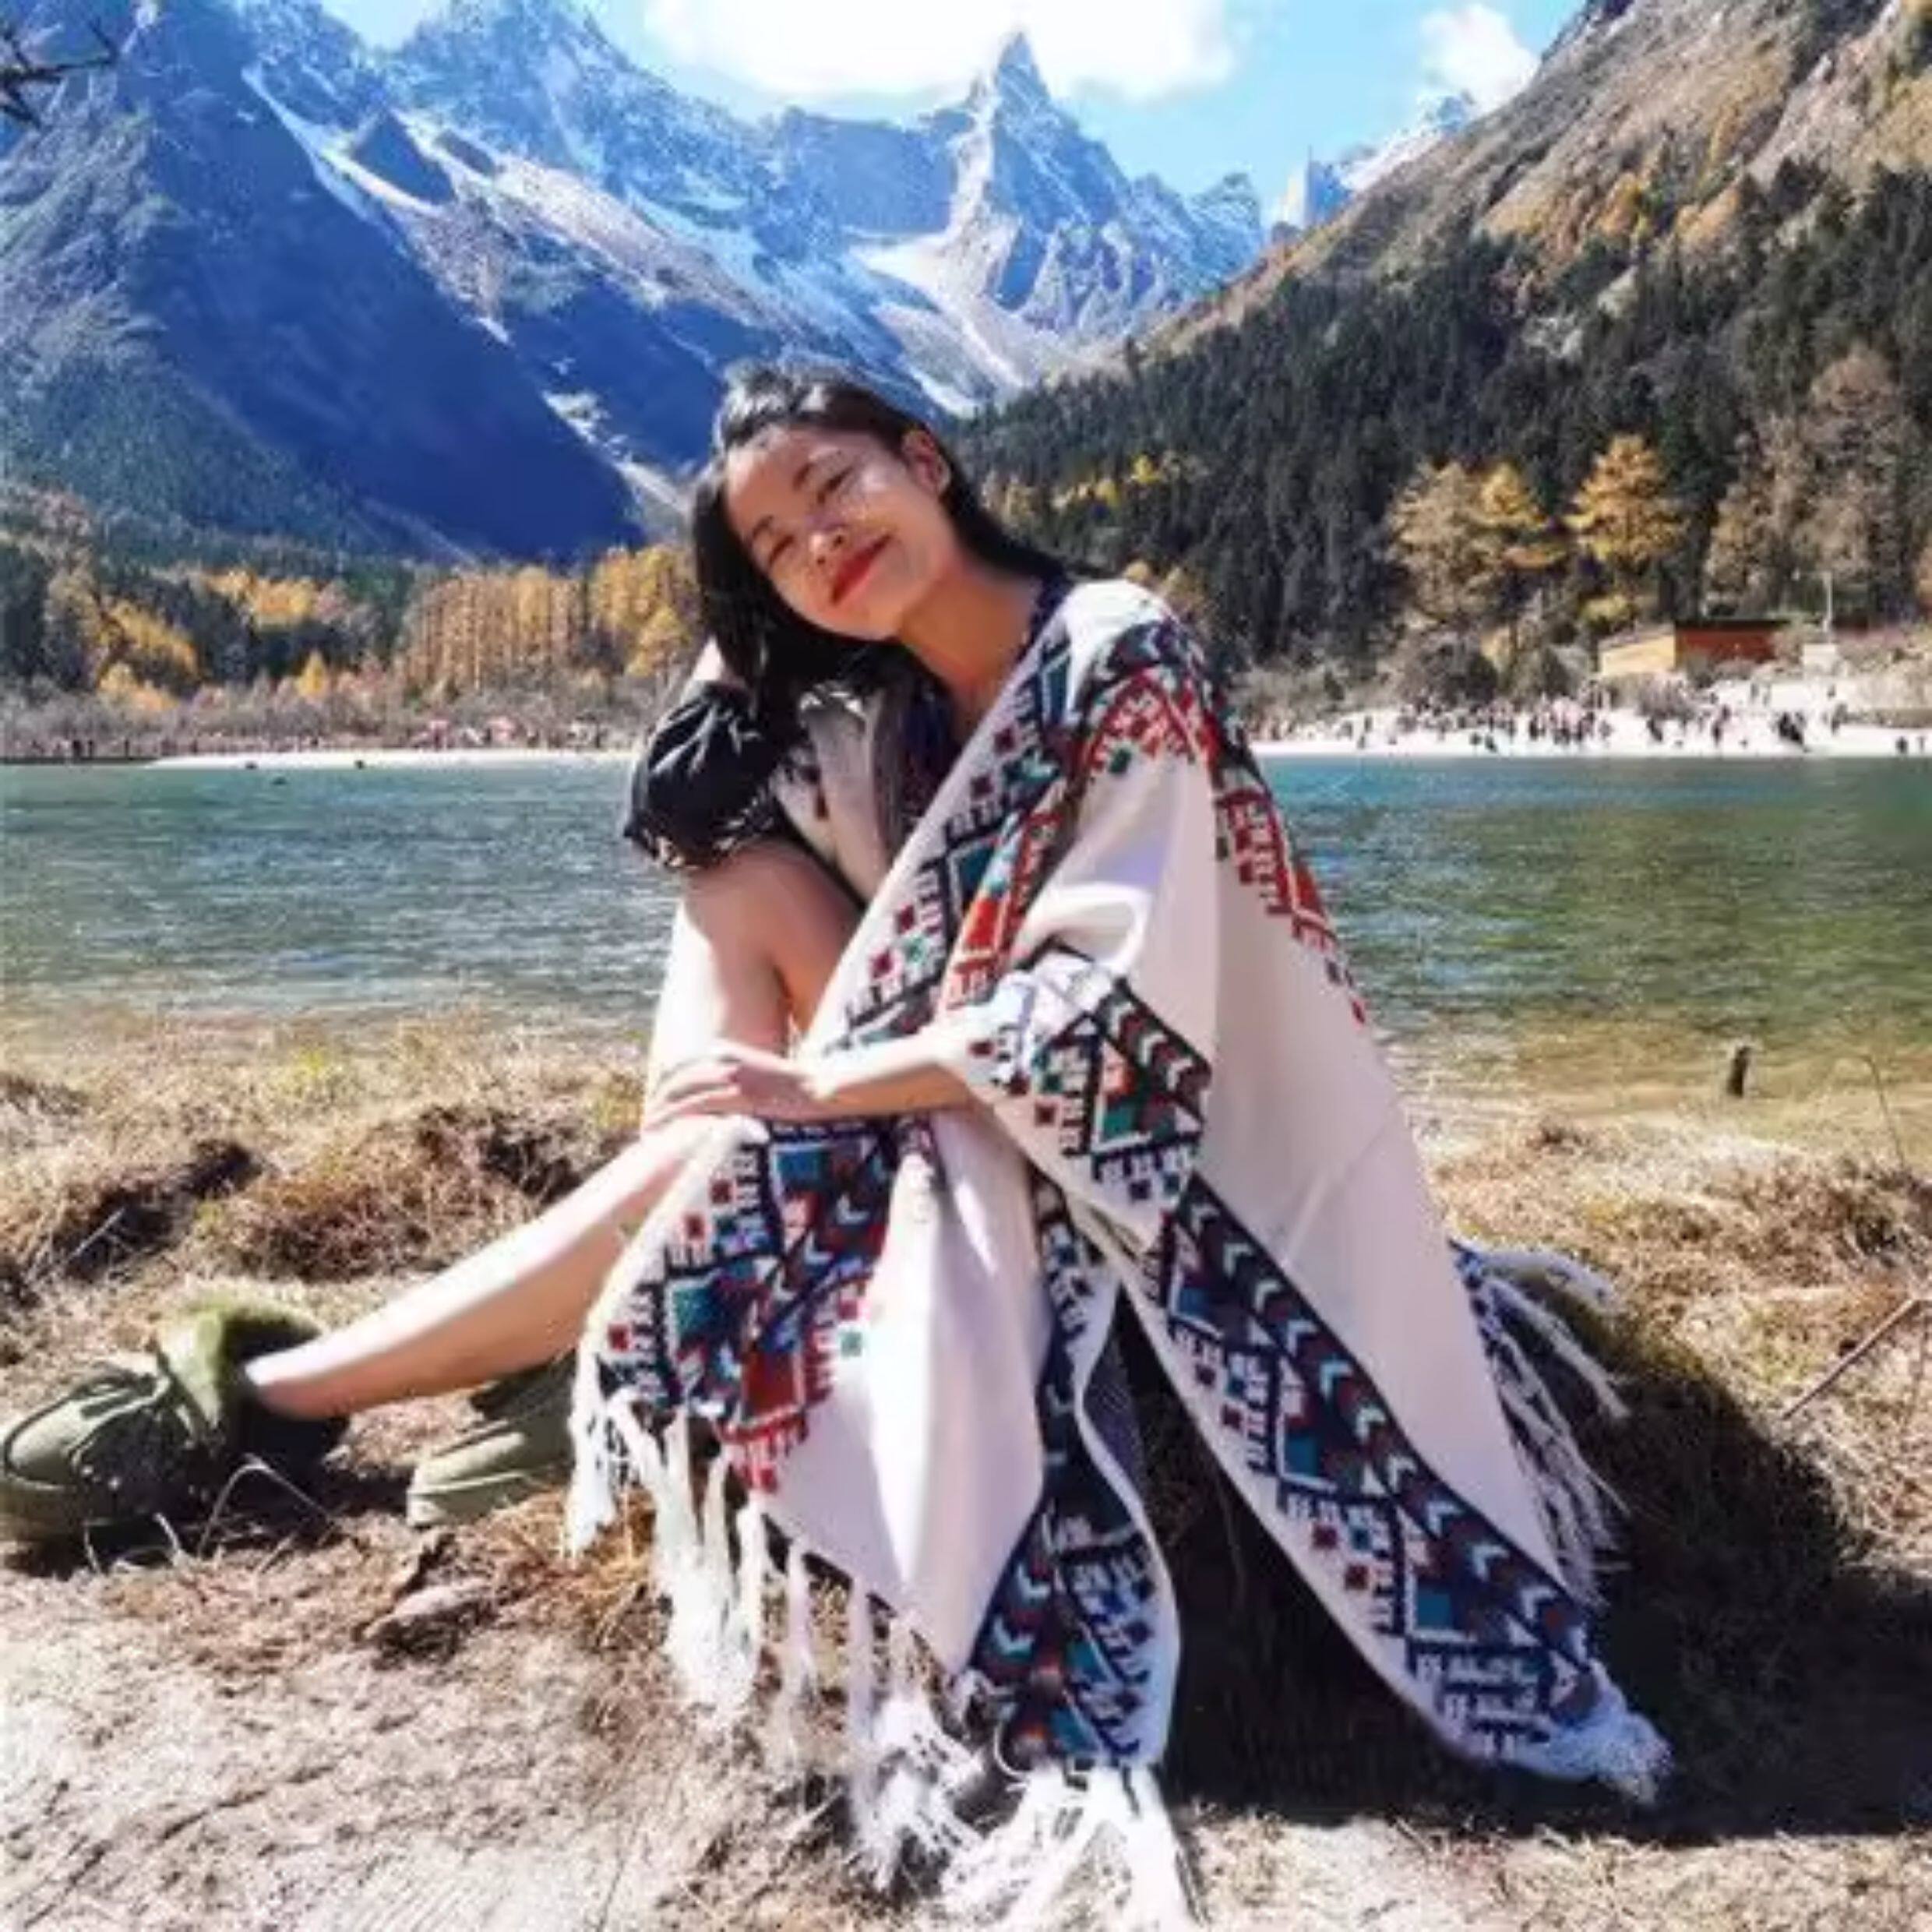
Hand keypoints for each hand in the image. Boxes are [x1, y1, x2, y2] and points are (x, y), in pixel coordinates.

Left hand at [644, 1043, 831, 1124]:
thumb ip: (739, 1075)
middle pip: (675, 1079)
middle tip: (647, 1124)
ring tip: (650, 1132)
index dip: (663, 1088)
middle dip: (657, 1102)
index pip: (681, 1067)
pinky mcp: (738, 1095)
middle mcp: (724, 1059)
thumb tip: (723, 1096)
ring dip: (661, 1113)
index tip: (654, 1106)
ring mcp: (730, 1076)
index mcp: (727, 1050)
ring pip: (680, 1093)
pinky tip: (667, 1132)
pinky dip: (677, 1118)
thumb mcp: (763, 1071)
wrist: (825, 1088)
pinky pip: (697, 1106)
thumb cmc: (800, 1086)